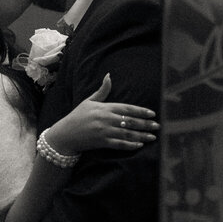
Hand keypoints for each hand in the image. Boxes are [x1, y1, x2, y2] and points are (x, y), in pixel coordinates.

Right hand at [45, 74, 159, 154]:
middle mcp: (106, 119)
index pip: (127, 108)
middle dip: (145, 124)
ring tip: (152, 137)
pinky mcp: (101, 142)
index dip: (141, 111)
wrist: (65, 134)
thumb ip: (102, 91)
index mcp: (105, 108)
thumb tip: (109, 76)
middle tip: (157, 126)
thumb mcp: (89, 101)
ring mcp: (104, 131)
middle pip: (130, 121)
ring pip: (127, 134)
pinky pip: (118, 144)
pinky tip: (139, 145)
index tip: (152, 113)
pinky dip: (129, 145)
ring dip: (141, 135)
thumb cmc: (77, 116)